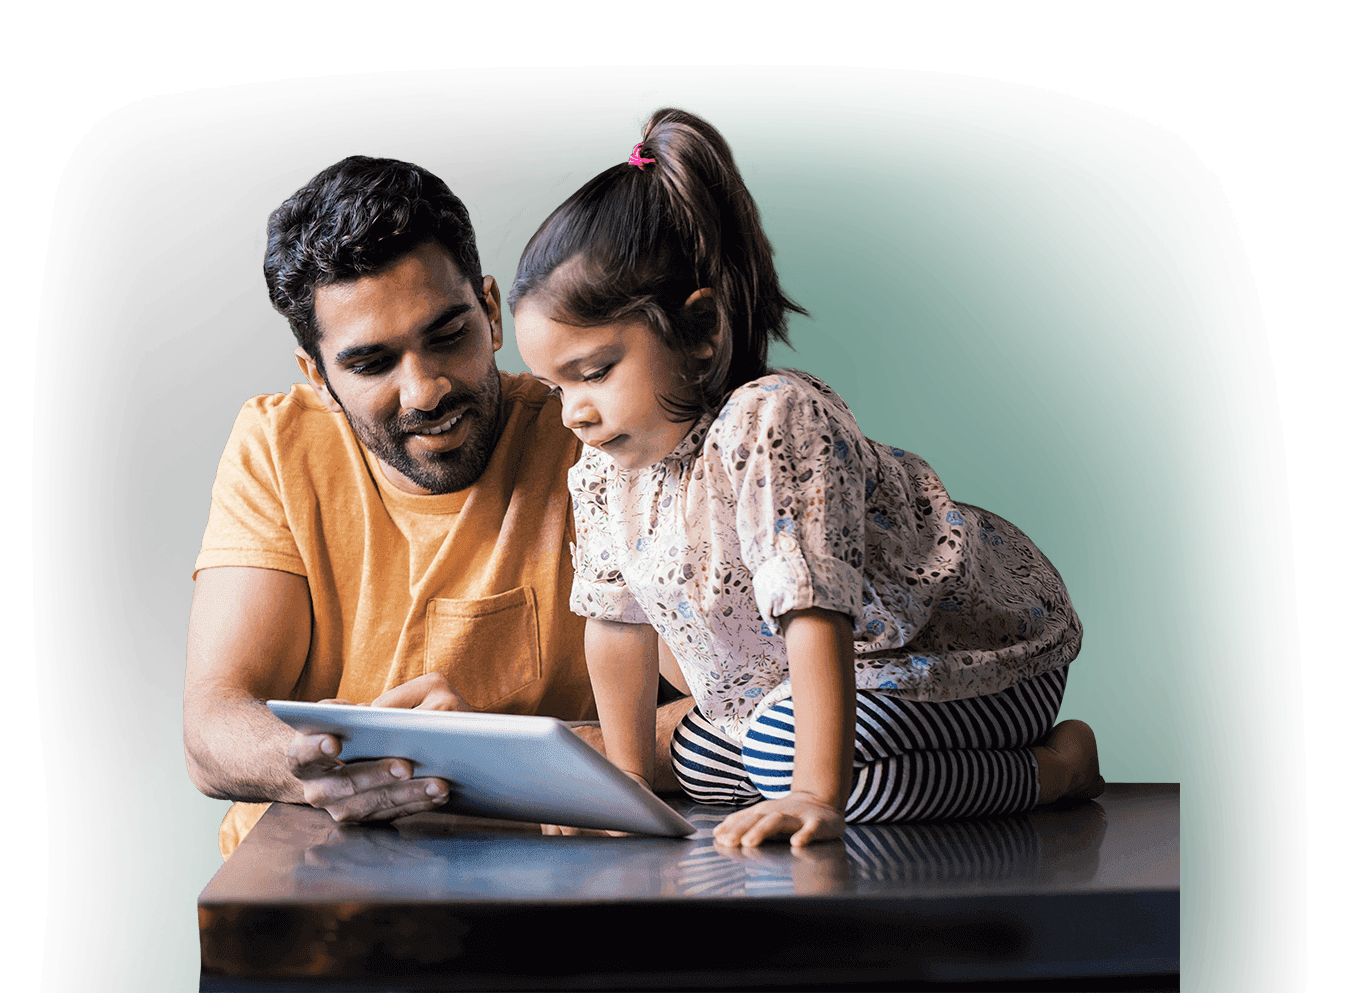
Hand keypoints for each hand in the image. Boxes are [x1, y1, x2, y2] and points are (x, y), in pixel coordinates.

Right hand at [287, 674, 468, 821]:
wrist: (328, 765)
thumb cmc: (339, 730)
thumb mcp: (336, 715)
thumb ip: (346, 712)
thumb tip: (375, 712)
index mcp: (302, 757)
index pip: (304, 753)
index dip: (317, 748)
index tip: (335, 742)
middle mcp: (317, 789)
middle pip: (345, 785)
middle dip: (377, 775)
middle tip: (405, 766)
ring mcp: (340, 809)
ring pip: (373, 805)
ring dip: (407, 795)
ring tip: (437, 784)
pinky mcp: (366, 819)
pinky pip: (393, 814)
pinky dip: (418, 804)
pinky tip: (438, 794)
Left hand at [711, 792, 845, 847]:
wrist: (820, 800)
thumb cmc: (786, 814)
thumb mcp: (763, 815)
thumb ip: (742, 823)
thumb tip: (716, 833)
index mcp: (764, 812)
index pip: (745, 819)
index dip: (731, 828)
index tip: (718, 838)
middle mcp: (778, 812)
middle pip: (757, 819)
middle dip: (742, 829)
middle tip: (728, 842)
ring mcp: (798, 817)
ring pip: (778, 821)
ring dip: (762, 831)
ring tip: (749, 842)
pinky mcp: (818, 823)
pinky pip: (811, 829)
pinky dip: (804, 835)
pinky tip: (796, 843)